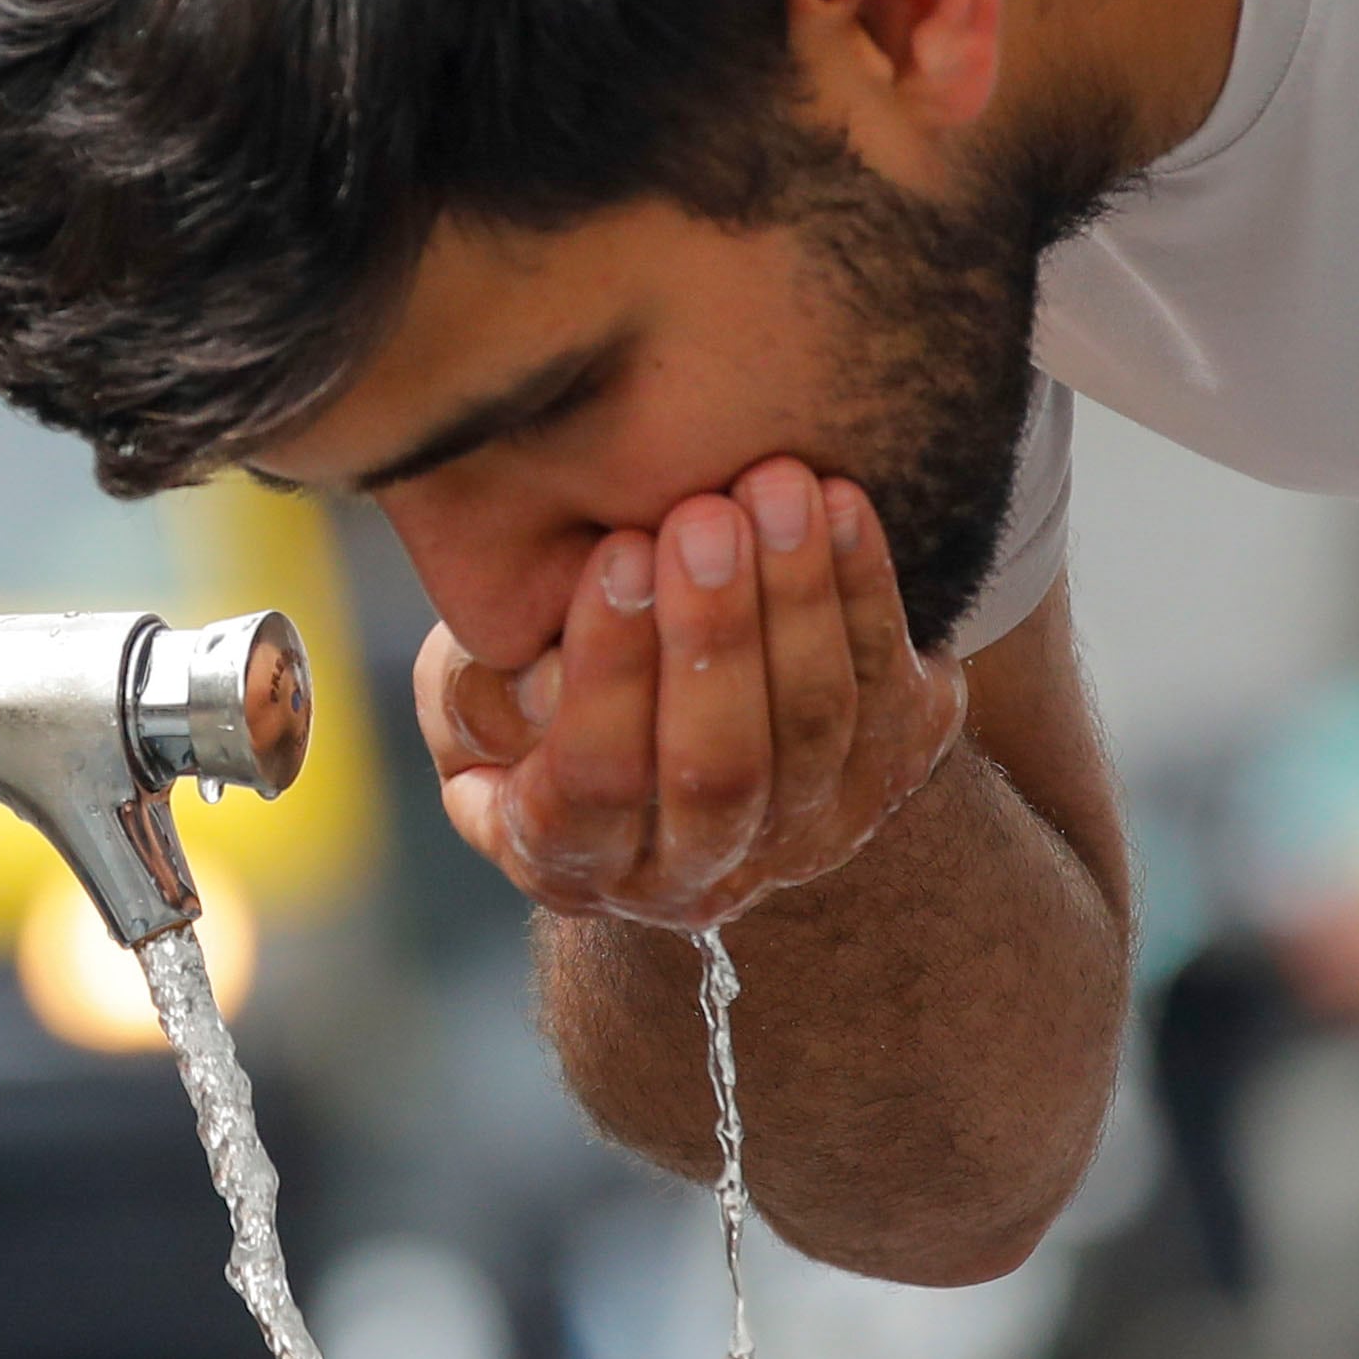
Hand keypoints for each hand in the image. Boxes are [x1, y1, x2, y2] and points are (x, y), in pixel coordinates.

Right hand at [412, 459, 966, 934]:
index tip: (615, 554)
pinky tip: (845, 504)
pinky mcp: (882, 775)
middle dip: (716, 636)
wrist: (666, 703)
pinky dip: (869, 594)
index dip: (609, 674)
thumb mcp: (468, 695)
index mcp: (570, 858)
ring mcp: (799, 833)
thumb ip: (480, 694)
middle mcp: (692, 871)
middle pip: (719, 768)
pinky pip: (890, 692)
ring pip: (815, 728)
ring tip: (778, 487)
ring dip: (799, 600)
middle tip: (706, 517)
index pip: (594, 783)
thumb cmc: (537, 687)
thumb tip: (541, 683)